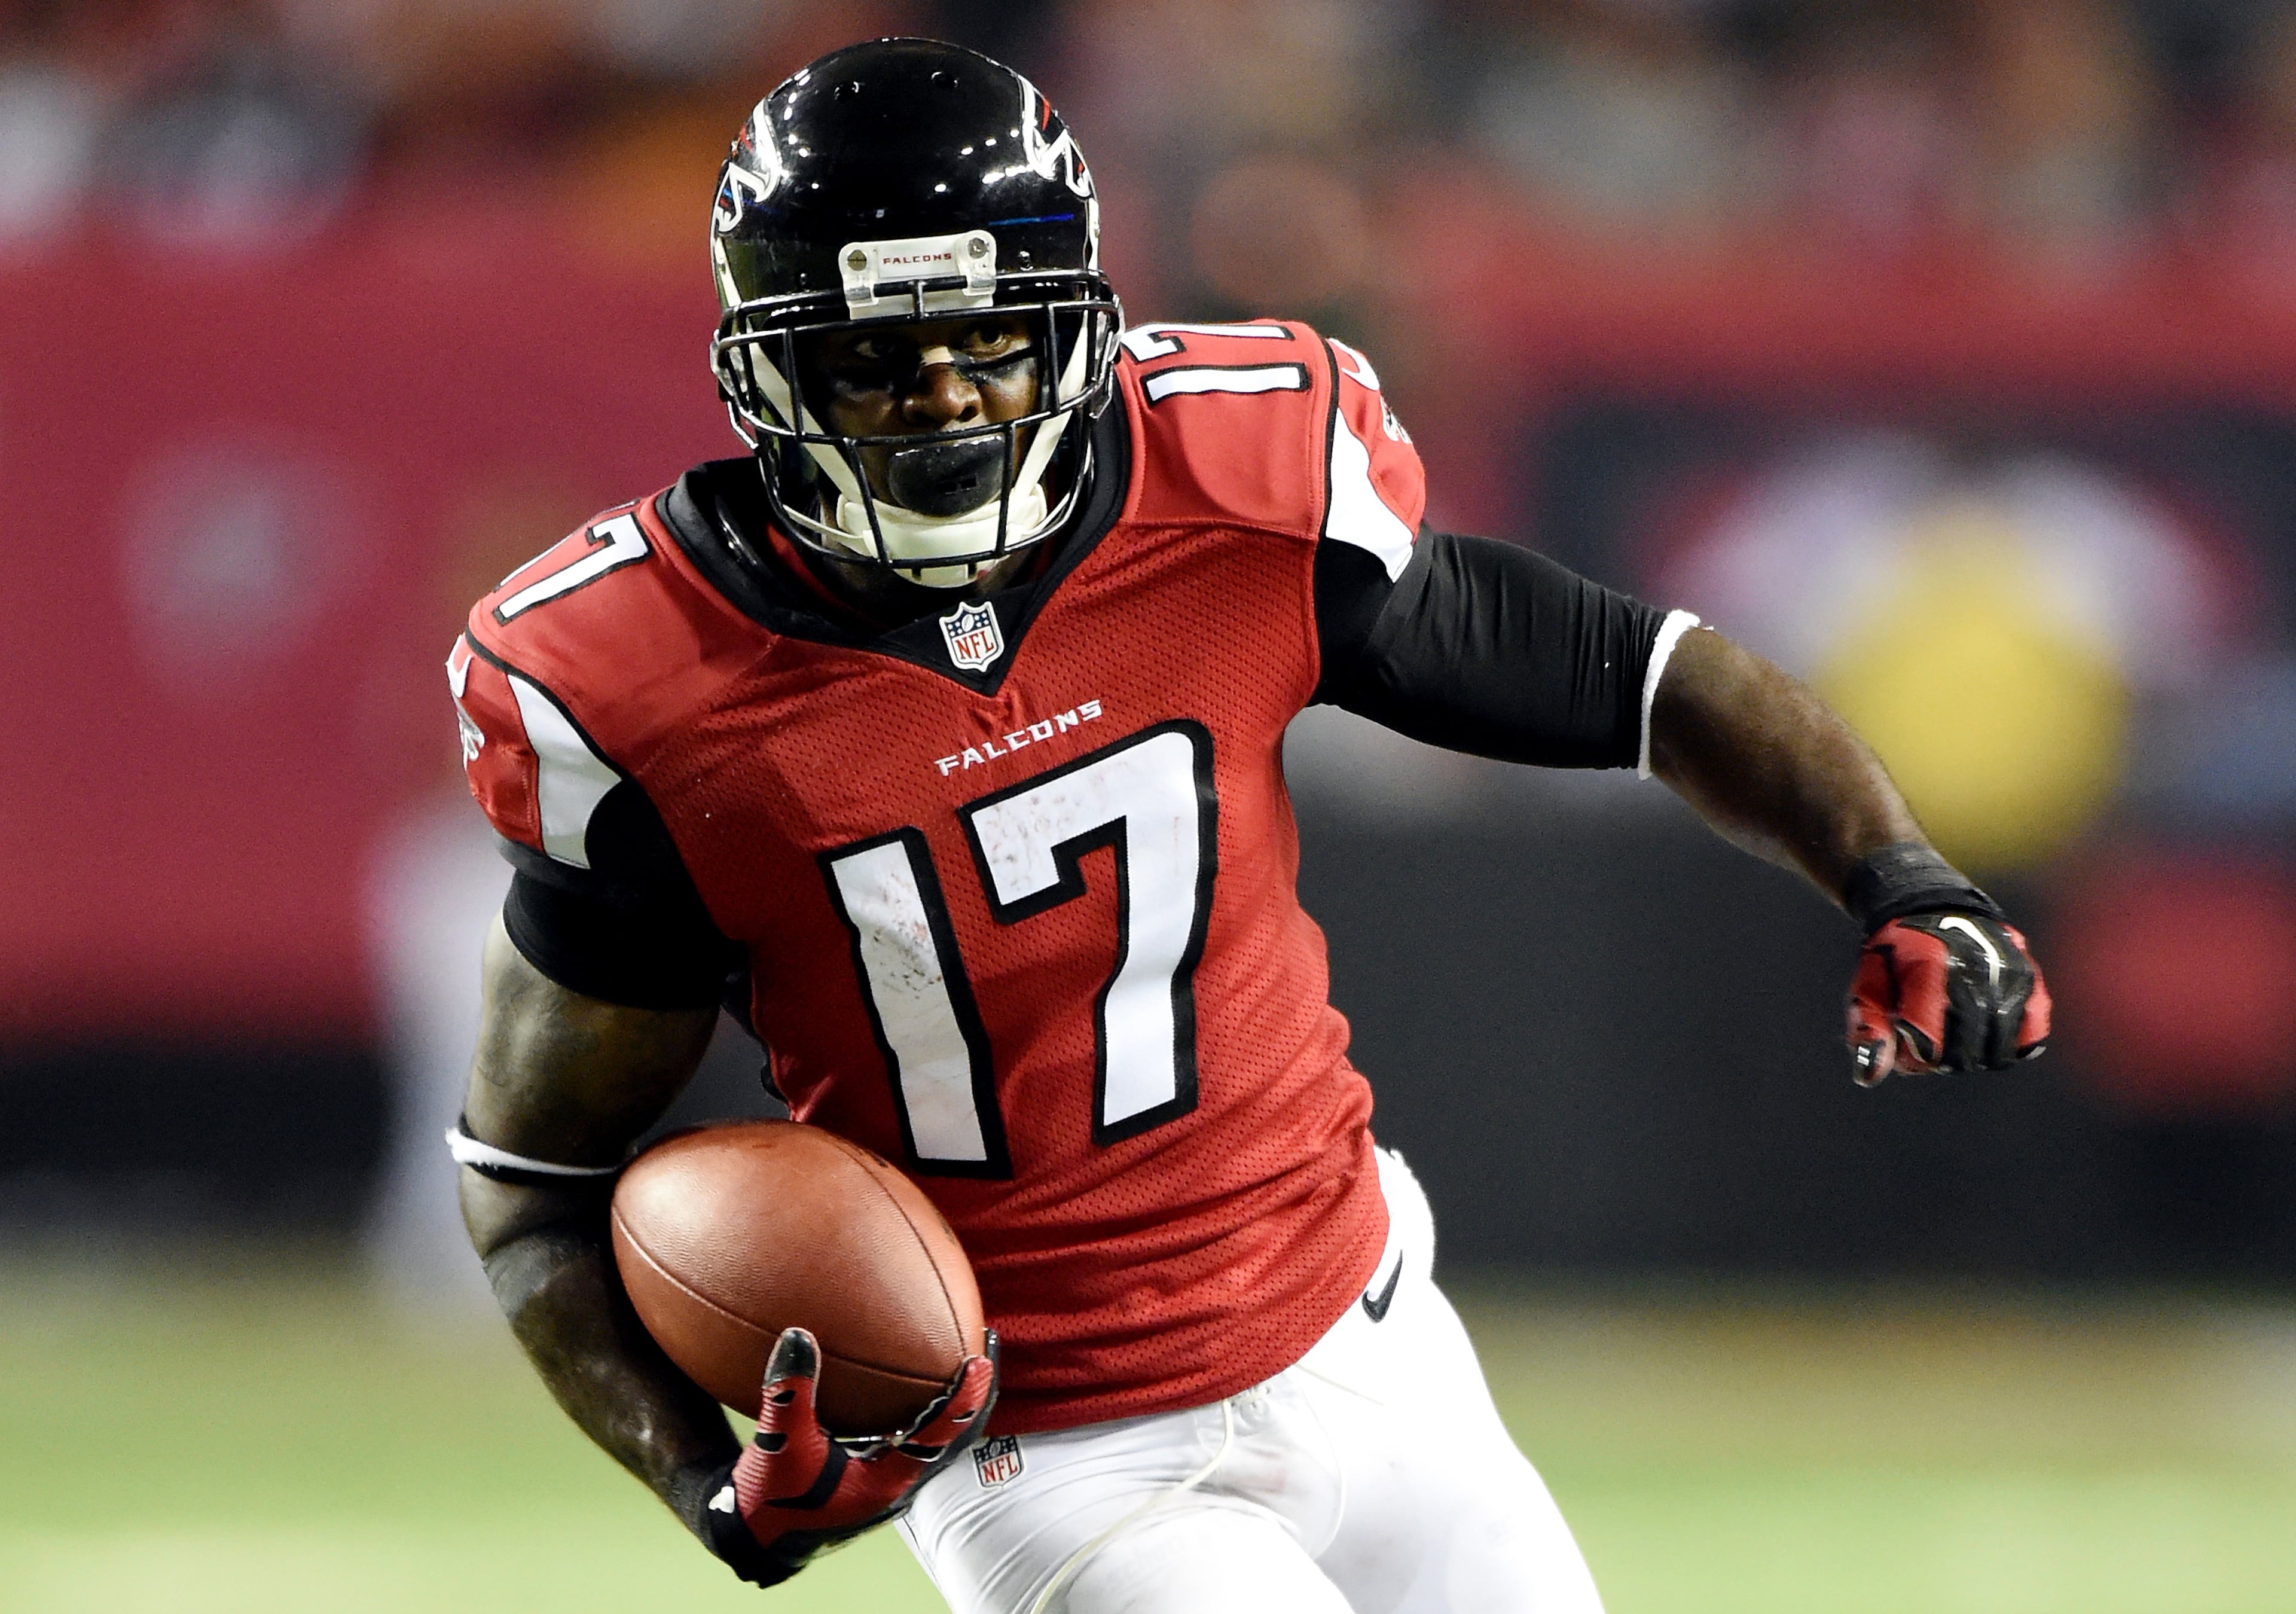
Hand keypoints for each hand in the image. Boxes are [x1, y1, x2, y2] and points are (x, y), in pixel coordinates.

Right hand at [694, 1326, 997, 1587]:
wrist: (755, 1534)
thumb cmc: (769, 1499)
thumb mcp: (777, 1446)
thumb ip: (789, 1394)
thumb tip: (799, 1336)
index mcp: (884, 1483)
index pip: (938, 1438)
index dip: (961, 1401)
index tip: (980, 1362)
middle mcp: (898, 1484)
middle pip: (956, 1436)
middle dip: (976, 1394)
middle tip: (989, 1343)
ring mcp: (892, 1481)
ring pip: (941, 1438)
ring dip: (957, 1401)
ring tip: (968, 1357)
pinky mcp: (880, 1473)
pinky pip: (919, 1436)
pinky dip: (930, 1408)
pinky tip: (921, 1376)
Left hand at [1848, 912, 2050, 1084]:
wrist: (1933, 909)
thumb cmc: (1894, 957)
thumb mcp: (1867, 986)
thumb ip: (1867, 1030)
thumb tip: (1869, 1076)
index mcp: (1929, 969)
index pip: (1929, 1044)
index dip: (1914, 1058)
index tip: (1905, 1044)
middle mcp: (1976, 971)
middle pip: (1965, 1054)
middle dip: (1942, 1060)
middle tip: (1929, 1042)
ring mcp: (2009, 975)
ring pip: (1998, 1053)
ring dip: (1974, 1057)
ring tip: (1956, 1037)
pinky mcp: (2031, 980)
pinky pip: (2031, 1038)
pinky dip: (2009, 1046)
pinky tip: (1986, 1033)